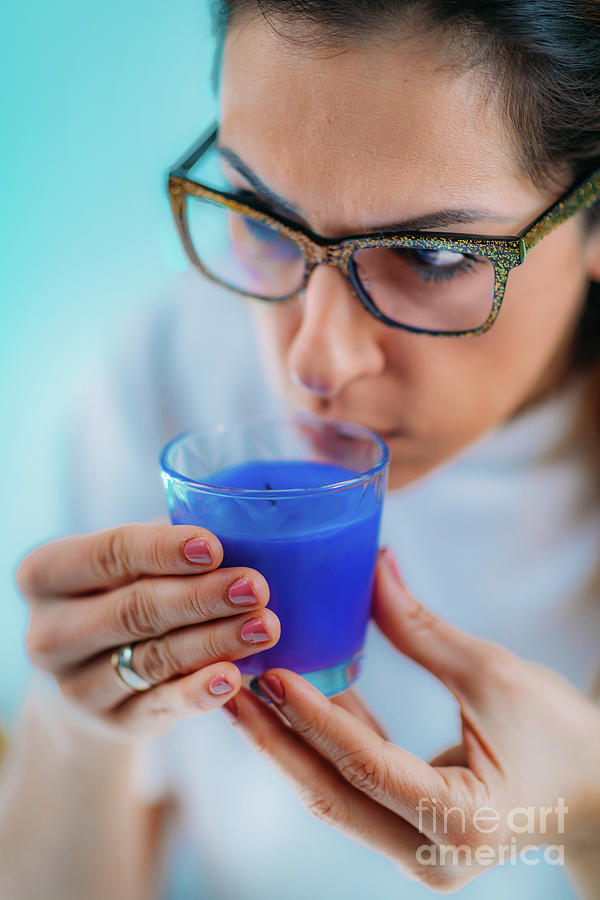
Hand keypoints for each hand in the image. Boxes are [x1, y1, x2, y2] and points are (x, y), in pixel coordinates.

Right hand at [17, 523, 279, 740]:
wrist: (92, 672)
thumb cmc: (122, 590)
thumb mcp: (128, 562)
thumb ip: (167, 544)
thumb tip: (240, 525)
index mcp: (46, 574)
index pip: (109, 554)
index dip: (163, 550)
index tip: (214, 546)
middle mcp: (49, 633)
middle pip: (134, 609)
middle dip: (202, 597)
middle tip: (255, 587)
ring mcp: (77, 686)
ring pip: (154, 659)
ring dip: (215, 641)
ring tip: (264, 626)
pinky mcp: (112, 723)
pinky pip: (160, 706)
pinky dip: (199, 692)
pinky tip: (233, 678)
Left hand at [222, 547, 599, 892]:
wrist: (599, 795)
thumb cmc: (562, 734)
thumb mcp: (494, 674)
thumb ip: (423, 629)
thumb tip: (374, 565)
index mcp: (457, 823)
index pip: (364, 765)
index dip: (313, 717)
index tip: (269, 673)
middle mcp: (428, 854)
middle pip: (330, 792)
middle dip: (275, 739)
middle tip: (226, 686)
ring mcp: (415, 851)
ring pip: (334, 794)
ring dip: (289, 742)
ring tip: (243, 692)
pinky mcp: (409, 834)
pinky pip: (353, 788)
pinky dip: (325, 745)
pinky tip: (293, 702)